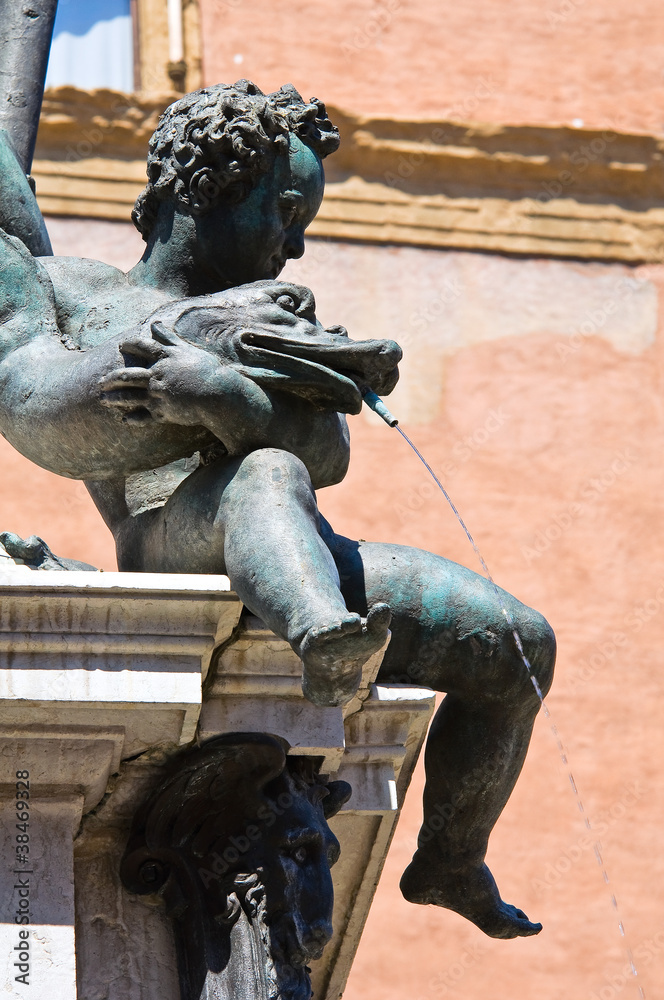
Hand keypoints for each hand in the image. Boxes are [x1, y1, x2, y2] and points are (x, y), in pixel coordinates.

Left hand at [98, 322, 226, 426]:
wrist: (218, 395)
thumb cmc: (208, 371)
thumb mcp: (188, 350)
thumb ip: (169, 339)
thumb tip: (155, 325)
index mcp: (165, 358)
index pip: (143, 347)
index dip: (130, 345)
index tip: (121, 345)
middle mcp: (157, 375)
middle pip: (128, 375)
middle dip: (111, 378)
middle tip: (100, 381)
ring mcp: (158, 394)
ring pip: (130, 396)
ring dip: (115, 399)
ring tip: (103, 400)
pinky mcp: (163, 412)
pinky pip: (144, 416)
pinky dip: (134, 419)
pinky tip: (125, 420)